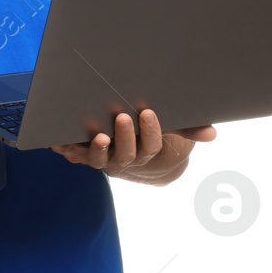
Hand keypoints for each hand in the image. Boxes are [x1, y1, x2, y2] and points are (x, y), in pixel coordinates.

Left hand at [52, 110, 216, 182]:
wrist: (118, 146)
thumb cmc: (143, 131)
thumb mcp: (164, 127)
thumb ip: (185, 128)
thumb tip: (212, 133)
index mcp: (143, 152)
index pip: (151, 145)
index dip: (151, 131)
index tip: (147, 112)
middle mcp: (121, 159)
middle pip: (126, 154)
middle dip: (125, 136)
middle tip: (122, 116)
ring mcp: (99, 158)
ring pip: (98, 160)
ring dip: (98, 149)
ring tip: (99, 136)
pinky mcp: (78, 154)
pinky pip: (71, 154)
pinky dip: (65, 148)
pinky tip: (59, 140)